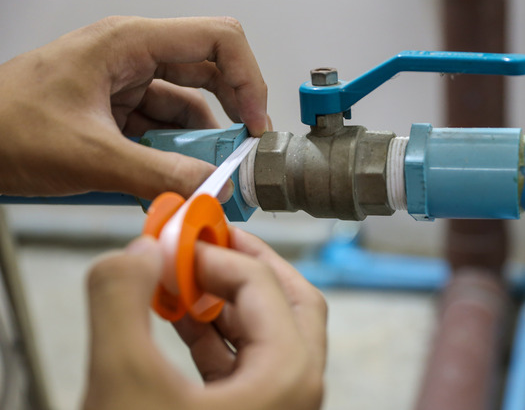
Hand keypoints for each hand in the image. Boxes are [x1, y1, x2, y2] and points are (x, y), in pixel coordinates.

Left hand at [0, 16, 270, 198]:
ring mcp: (125, 85)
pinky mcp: (117, 113)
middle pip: (210, 75)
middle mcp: (132, 57)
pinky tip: (173, 182)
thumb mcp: (88, 156)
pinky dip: (174, 158)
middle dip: (232, 117)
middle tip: (241, 156)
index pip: (218, 40)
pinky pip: (163, 131)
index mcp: (128, 43)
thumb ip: (158, 174)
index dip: (249, 79)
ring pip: (188, 110)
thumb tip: (212, 186)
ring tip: (203, 180)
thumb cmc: (0, 127)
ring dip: (200, 146)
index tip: (255, 124)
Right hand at [82, 229, 326, 409]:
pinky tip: (177, 320)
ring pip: (269, 331)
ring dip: (228, 298)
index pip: (261, 284)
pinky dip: (217, 334)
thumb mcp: (121, 383)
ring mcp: (279, 408)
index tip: (171, 240)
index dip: (214, 253)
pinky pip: (246, 361)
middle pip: (290, 300)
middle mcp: (297, 390)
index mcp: (288, 376)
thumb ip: (121, 302)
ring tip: (181, 277)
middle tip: (206, 240)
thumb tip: (137, 249)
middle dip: (247, 266)